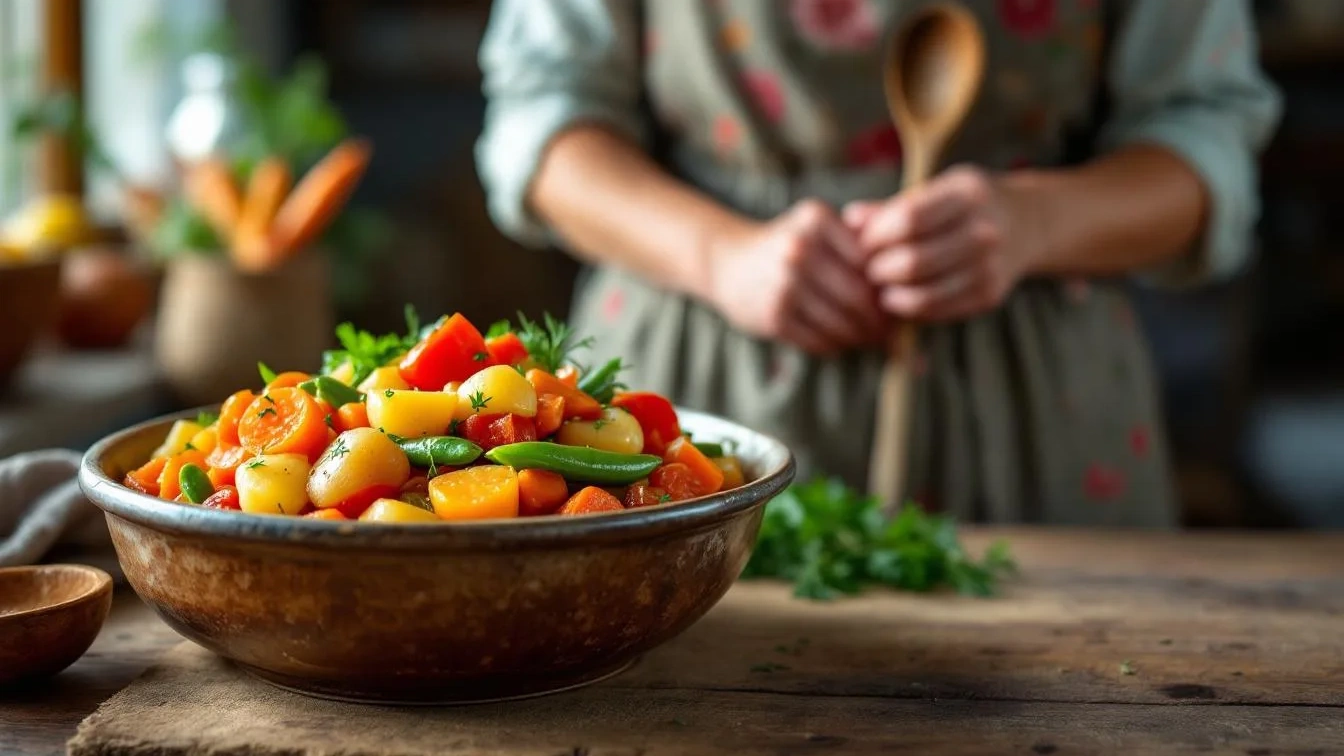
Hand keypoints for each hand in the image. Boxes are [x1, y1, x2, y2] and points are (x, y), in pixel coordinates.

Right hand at [704, 199, 885, 353]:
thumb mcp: (819, 229)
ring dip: (860, 337)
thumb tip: (911, 287)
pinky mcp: (773, 316)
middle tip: (889, 331)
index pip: (871, 262)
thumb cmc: (790, 247)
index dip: (889, 286)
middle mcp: (798, 249)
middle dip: (879, 320)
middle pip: (859, 297)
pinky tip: (838, 341)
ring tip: (867, 338)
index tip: (896, 300)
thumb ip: (861, 244)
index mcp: (817, 220)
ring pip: (842, 323)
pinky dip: (835, 346)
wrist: (729, 262)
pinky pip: (820, 341)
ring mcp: (783, 283)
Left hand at [844, 166, 1040, 321]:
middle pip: (914, 261)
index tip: (863, 242)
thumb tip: (849, 218)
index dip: (877, 236)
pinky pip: (938, 311)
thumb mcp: (933, 191)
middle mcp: (985, 231)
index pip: (909, 220)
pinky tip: (899, 298)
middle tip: (867, 269)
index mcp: (968, 194)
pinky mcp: (989, 296)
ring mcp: (991, 267)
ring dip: (891, 296)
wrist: (1026, 223)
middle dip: (879, 270)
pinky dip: (911, 309)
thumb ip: (891, 207)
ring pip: (924, 294)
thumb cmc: (964, 204)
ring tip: (879, 287)